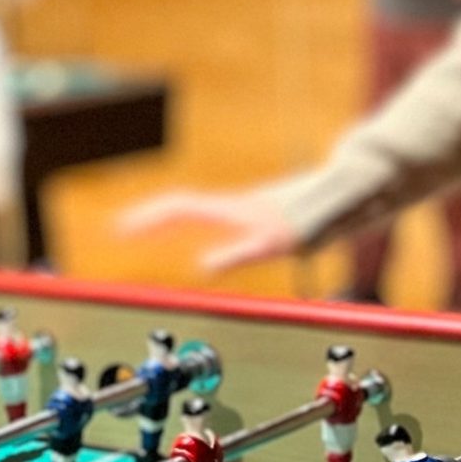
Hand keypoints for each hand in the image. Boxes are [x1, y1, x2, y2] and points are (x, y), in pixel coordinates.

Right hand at [117, 185, 301, 273]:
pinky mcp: (252, 213)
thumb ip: (235, 254)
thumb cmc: (308, 221)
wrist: (342, 194)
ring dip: (164, 217)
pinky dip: (188, 222)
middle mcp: (230, 204)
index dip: (146, 219)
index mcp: (228, 209)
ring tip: (143, 229)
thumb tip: (199, 267)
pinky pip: (208, 215)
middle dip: (146, 218)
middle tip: (120, 230)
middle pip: (177, 206)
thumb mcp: (270, 245)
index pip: (176, 209)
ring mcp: (240, 207)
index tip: (119, 230)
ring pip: (192, 208)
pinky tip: (195, 236)